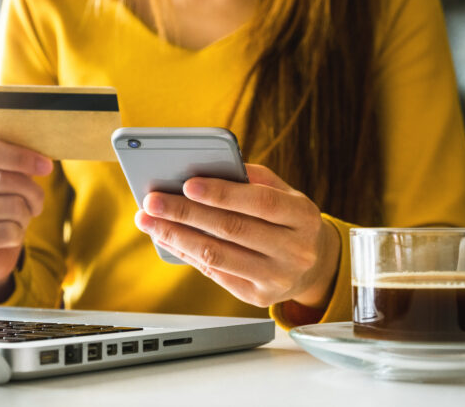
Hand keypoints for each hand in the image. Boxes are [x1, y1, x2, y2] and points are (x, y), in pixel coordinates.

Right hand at [0, 139, 52, 300]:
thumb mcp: (1, 175)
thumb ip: (12, 158)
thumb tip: (40, 151)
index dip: (22, 157)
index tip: (46, 166)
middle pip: (4, 179)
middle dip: (32, 190)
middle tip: (37, 200)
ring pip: (11, 207)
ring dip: (26, 214)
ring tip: (20, 217)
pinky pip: (9, 232)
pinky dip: (19, 234)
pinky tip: (9, 235)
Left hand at [134, 164, 340, 308]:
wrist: (315, 266)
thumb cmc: (290, 220)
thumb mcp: (285, 193)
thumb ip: (252, 179)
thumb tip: (206, 168)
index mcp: (304, 217)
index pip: (262, 203)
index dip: (224, 193)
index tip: (188, 183)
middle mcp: (295, 251)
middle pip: (232, 229)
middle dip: (186, 213)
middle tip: (153, 201)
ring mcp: (276, 278)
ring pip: (217, 255)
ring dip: (176, 236)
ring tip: (149, 220)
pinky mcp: (257, 296)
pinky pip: (214, 273)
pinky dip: (186, 254)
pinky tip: (167, 239)